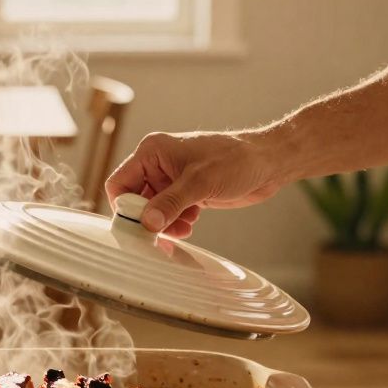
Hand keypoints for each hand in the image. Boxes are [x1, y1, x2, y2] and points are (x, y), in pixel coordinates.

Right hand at [104, 131, 293, 237]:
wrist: (267, 163)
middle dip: (147, 219)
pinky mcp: (185, 192)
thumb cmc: (236, 160)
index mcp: (153, 152)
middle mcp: (157, 164)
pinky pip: (168, 213)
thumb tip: (147, 223)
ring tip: (184, 227)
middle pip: (134, 200)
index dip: (126, 207)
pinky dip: (176, 223)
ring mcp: (171, 179)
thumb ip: (171, 203)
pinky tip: (191, 224)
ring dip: (164, 224)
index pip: (120, 183)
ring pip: (152, 210)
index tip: (141, 226)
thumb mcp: (200, 182)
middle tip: (161, 235)